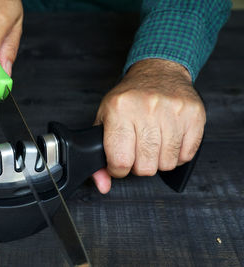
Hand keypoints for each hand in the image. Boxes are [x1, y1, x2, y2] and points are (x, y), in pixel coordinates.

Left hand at [92, 59, 205, 193]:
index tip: (120, 162)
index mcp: (119, 109)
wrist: (157, 72)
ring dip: (158, 160)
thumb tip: (102, 184)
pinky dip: (176, 154)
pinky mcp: (193, 115)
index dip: (119, 169)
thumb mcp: (105, 120)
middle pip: (146, 167)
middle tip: (137, 150)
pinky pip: (186, 155)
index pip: (120, 160)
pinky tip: (168, 139)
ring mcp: (172, 111)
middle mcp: (146, 108)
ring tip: (153, 142)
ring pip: (166, 163)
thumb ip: (98, 155)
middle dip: (139, 165)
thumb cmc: (128, 98)